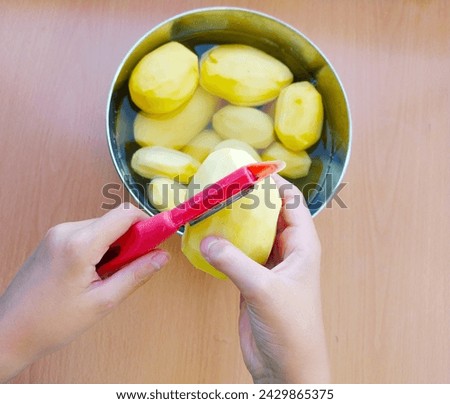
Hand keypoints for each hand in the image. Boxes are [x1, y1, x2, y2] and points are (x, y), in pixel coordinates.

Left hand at [0, 203, 168, 381]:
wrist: (9, 331)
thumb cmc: (51, 322)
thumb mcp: (102, 302)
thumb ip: (136, 275)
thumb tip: (162, 257)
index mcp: (80, 243)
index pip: (125, 214)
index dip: (147, 224)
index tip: (157, 241)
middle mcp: (67, 231)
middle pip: (114, 221)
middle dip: (130, 241)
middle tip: (131, 269)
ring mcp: (58, 234)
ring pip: (102, 228)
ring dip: (114, 247)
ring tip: (106, 277)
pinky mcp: (54, 240)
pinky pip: (87, 234)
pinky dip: (99, 249)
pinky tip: (93, 274)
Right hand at [200, 175, 329, 383]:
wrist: (286, 368)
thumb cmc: (291, 328)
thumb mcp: (263, 290)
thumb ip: (234, 261)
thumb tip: (207, 239)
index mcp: (303, 246)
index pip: (291, 202)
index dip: (273, 184)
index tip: (249, 170)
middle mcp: (288, 251)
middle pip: (269, 214)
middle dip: (249, 200)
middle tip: (223, 186)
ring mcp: (269, 266)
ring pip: (252, 234)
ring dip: (235, 222)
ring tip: (212, 207)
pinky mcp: (252, 280)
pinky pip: (238, 254)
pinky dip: (225, 244)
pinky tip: (208, 238)